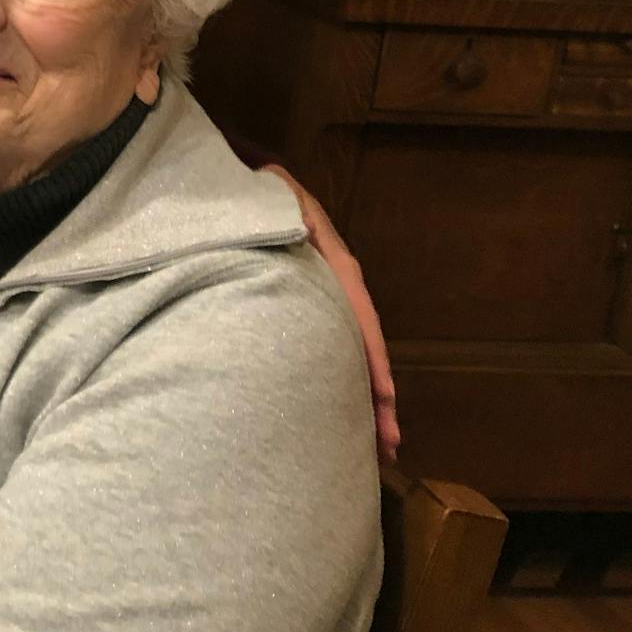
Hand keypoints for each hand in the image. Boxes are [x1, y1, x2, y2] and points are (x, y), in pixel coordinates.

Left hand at [265, 164, 400, 461]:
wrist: (244, 187)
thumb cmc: (257, 193)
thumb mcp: (273, 195)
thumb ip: (286, 212)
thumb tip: (299, 230)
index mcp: (333, 262)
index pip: (359, 314)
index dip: (370, 355)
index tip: (382, 395)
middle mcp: (338, 285)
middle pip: (363, 343)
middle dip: (377, 394)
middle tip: (387, 442)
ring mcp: (326, 300)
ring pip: (351, 352)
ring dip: (365, 397)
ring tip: (377, 445)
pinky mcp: (311, 309)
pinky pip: (333, 348)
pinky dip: (344, 381)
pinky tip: (346, 414)